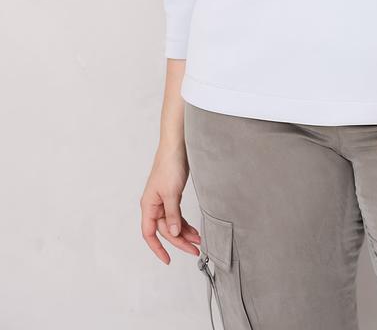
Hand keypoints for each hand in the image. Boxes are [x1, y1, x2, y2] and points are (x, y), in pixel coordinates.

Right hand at [140, 144, 201, 263]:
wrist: (177, 146)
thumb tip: (173, 233)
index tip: (167, 260)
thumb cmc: (170, 165)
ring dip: (185, 233)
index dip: (157, 248)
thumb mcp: (172, 193)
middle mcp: (154, 205)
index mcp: (148, 205)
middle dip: (179, 241)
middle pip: (165, 230)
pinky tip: (194, 230)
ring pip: (172, 224)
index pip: (149, 234)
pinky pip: (177, 215)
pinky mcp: (173, 196)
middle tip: (194, 250)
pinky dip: (185, 223)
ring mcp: (163, 201)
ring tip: (198, 241)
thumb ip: (172, 215)